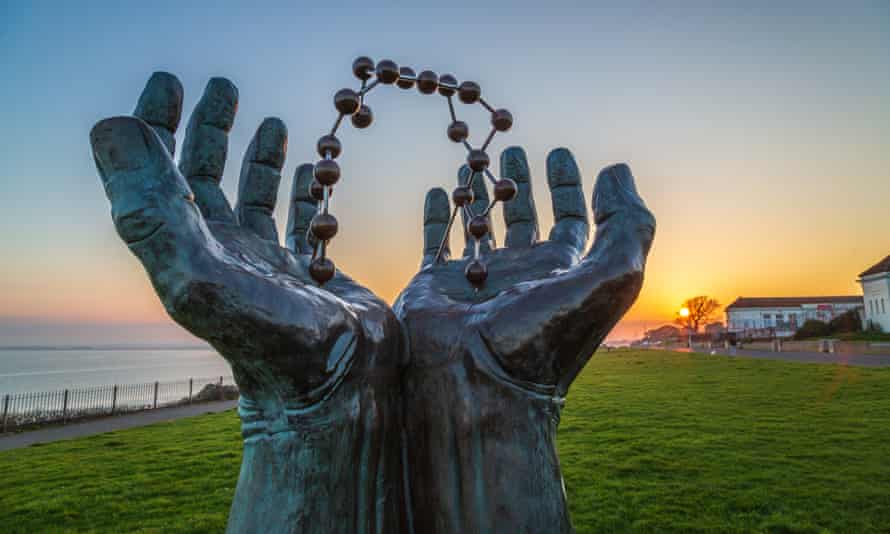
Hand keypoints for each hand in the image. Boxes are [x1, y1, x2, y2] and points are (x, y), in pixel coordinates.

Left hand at [90, 73, 404, 532]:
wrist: (333, 388)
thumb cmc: (266, 335)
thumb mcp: (195, 268)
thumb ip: (149, 204)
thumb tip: (112, 126)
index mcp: (191, 245)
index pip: (163, 171)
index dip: (159, 124)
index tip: (172, 82)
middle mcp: (225, 252)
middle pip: (207, 178)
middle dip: (211, 130)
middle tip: (223, 87)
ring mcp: (270, 263)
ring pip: (258, 197)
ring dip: (260, 157)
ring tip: (272, 120)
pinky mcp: (313, 274)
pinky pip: (305, 222)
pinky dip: (306, 192)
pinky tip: (312, 171)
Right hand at [397, 146, 654, 394]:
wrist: (479, 384)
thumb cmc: (547, 335)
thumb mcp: (611, 278)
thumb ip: (627, 224)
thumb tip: (616, 170)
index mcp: (563, 273)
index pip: (571, 220)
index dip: (568, 186)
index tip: (559, 152)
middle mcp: (521, 274)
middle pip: (524, 219)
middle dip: (522, 183)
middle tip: (515, 147)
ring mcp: (477, 279)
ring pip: (481, 224)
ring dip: (481, 192)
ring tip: (478, 159)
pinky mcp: (436, 285)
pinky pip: (437, 240)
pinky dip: (439, 215)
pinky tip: (439, 190)